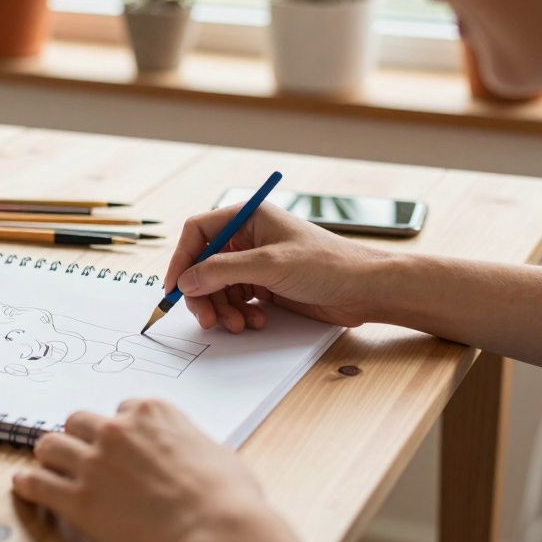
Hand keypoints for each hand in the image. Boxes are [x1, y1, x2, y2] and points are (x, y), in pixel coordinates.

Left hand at [13, 400, 336, 541]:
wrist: (217, 531)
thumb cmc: (230, 498)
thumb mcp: (218, 453)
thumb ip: (191, 444)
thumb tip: (192, 453)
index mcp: (152, 412)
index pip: (122, 408)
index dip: (120, 427)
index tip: (119, 442)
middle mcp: (118, 430)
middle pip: (79, 420)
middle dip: (80, 436)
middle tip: (81, 453)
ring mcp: (94, 463)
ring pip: (50, 445)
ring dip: (50, 456)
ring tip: (48, 466)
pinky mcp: (78, 500)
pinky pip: (37, 484)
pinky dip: (28, 484)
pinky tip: (24, 485)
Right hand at [164, 202, 388, 330]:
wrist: (366, 289)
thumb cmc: (328, 264)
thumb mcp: (270, 264)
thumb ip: (223, 271)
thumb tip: (186, 280)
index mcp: (248, 217)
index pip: (198, 232)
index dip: (182, 259)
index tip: (174, 287)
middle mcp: (248, 237)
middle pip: (204, 264)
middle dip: (202, 293)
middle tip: (206, 318)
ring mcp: (256, 263)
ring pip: (218, 287)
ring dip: (222, 309)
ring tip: (239, 324)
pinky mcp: (266, 286)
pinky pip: (236, 301)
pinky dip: (239, 314)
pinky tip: (256, 321)